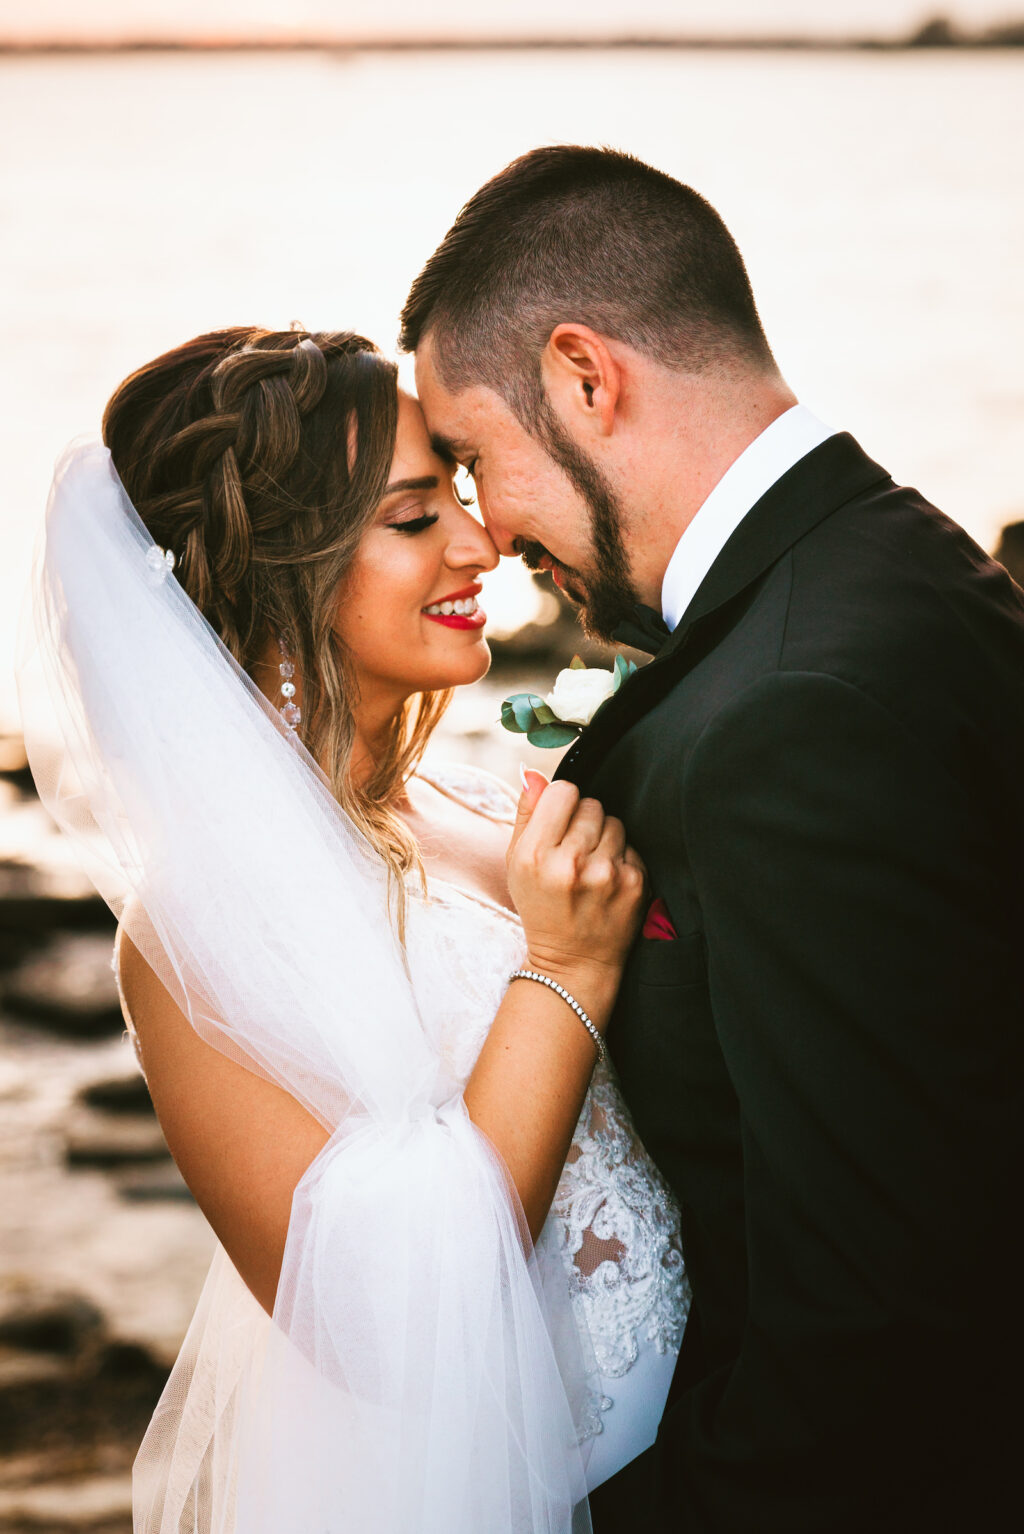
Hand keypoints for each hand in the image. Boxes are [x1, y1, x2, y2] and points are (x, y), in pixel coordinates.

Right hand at [506, 770, 646, 1017]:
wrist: (572, 964)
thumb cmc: (542, 908)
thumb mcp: (517, 864)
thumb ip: (526, 815)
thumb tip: (533, 773)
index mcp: (535, 855)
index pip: (563, 791)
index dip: (562, 804)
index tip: (559, 825)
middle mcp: (570, 863)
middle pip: (592, 804)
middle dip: (584, 822)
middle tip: (575, 851)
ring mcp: (606, 874)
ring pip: (615, 822)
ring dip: (605, 838)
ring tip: (592, 867)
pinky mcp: (634, 884)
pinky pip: (632, 845)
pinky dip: (621, 858)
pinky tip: (607, 881)